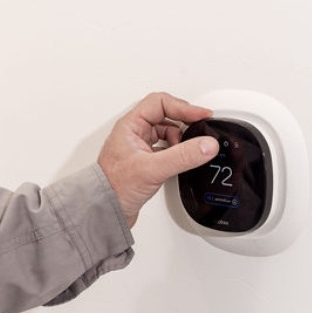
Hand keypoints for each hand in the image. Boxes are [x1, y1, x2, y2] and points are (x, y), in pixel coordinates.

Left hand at [96, 92, 218, 226]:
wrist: (105, 209)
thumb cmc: (115, 186)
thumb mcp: (153, 168)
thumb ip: (182, 156)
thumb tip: (206, 145)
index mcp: (130, 125)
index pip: (160, 103)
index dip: (183, 107)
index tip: (201, 115)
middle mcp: (134, 132)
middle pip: (165, 115)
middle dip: (184, 122)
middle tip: (200, 130)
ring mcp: (140, 146)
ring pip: (166, 132)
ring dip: (180, 139)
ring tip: (186, 151)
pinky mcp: (145, 160)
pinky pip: (166, 148)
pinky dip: (177, 152)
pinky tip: (180, 161)